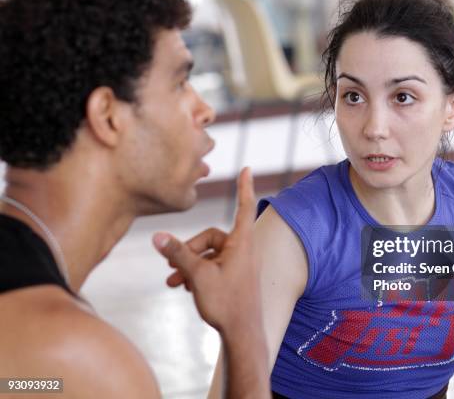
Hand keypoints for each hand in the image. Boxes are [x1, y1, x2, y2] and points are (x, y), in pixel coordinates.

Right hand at [152, 168, 260, 331]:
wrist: (242, 334)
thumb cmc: (226, 303)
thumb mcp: (197, 275)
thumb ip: (178, 254)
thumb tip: (157, 236)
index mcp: (241, 242)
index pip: (244, 206)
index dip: (244, 187)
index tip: (247, 169)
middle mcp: (243, 250)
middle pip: (211, 237)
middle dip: (188, 250)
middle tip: (169, 266)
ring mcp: (239, 264)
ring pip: (208, 254)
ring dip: (189, 265)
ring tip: (171, 280)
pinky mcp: (234, 276)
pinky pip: (212, 266)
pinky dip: (197, 273)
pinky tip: (181, 287)